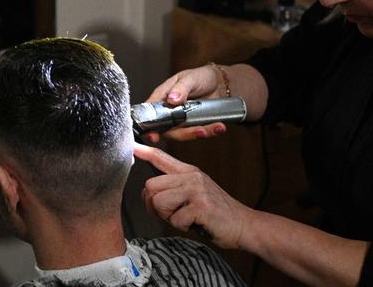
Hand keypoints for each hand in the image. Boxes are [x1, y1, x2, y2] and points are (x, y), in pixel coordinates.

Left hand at [134, 143, 252, 248]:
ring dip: (167, 217)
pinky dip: (181, 227)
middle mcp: (191, 176)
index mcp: (188, 171)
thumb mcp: (196, 191)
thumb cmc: (215, 212)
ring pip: (158, 202)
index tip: (130, 145)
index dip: (144, 152)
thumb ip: (174, 187)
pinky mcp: (201, 206)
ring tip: (184, 217)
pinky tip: (194, 223)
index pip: (161, 157)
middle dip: (154, 206)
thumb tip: (149, 191)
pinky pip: (174, 219)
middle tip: (171, 214)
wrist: (242, 224)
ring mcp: (197, 190)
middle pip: (150, 186)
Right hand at [144, 65, 227, 142]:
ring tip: (214, 128)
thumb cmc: (200, 77)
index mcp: (162, 97)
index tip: (153, 136)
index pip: (149, 113)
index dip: (148, 126)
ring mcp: (181, 120)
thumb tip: (172, 99)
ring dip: (198, 133)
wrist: (220, 83)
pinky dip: (209, 131)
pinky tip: (219, 127)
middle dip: (182, 134)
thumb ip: (181, 88)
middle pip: (167, 129)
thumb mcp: (190, 78)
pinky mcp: (194, 125)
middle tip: (199, 132)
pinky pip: (197, 132)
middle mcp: (169, 111)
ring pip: (183, 133)